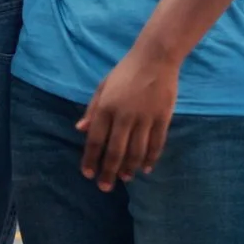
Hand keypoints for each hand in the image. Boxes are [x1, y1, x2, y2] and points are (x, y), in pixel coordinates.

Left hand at [77, 47, 181, 190]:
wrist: (156, 57)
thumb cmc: (126, 71)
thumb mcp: (103, 86)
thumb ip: (92, 109)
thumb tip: (80, 130)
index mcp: (106, 107)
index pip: (95, 140)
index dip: (90, 159)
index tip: (88, 174)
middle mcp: (124, 115)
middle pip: (115, 151)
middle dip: (109, 172)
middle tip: (105, 187)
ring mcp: (145, 118)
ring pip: (136, 152)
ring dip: (129, 168)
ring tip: (125, 179)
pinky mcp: (163, 118)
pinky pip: (156, 144)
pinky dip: (151, 159)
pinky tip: (146, 168)